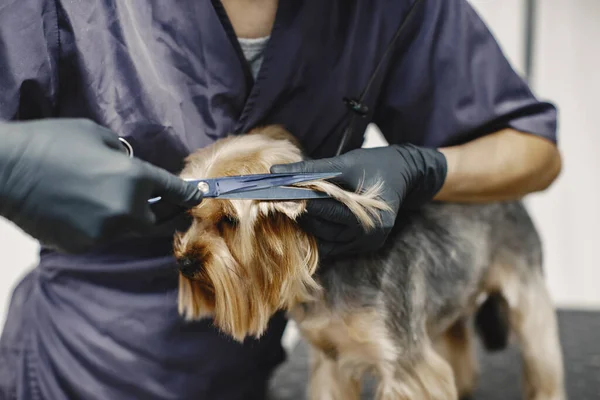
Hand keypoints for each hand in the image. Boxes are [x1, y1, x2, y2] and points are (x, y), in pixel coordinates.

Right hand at [0, 119, 202, 252]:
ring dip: (122, 216)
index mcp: (134, 179)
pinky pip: (99, 235)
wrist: (4, 169)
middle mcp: (126, 210)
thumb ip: (123, 156)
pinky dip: (95, 224)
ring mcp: (104, 232)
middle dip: (160, 213)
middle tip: (162, 206)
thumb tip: (130, 167)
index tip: (198, 197)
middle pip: (156, 221)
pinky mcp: (82, 245)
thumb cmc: (50, 142)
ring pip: (125, 229)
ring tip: (97, 195)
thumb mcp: (96, 135)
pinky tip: (74, 207)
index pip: (175, 192)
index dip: (189, 195)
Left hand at [271, 144, 446, 257]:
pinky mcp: (364, 247)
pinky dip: (320, 234)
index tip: (275, 194)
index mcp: (366, 213)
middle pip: (322, 228)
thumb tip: (276, 171)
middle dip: (300, 213)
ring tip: (291, 208)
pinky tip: (309, 220)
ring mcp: (367, 243)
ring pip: (324, 240)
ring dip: (308, 225)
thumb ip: (310, 169)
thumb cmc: (375, 164)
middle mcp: (368, 234)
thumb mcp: (345, 162)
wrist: (406, 175)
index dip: (299, 201)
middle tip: (277, 200)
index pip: (324, 210)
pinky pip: (333, 245)